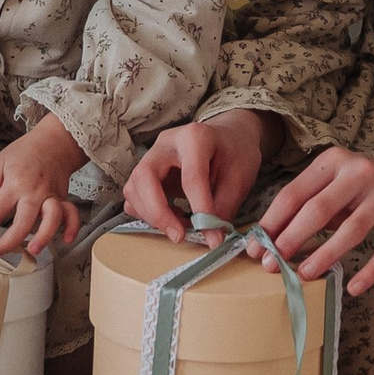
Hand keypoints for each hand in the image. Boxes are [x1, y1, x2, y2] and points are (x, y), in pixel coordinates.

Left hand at [0, 117, 85, 260]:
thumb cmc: (25, 152)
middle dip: (9, 241)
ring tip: (34, 250)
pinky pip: (72, 215)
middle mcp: (35, 191)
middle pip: (24, 221)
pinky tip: (66, 240)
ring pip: (51, 220)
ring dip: (44, 237)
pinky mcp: (63, 199)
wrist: (54, 140)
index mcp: (15, 182)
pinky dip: (72, 228)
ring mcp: (51, 196)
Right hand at [127, 110, 271, 241]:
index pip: (191, 176)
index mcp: (195, 137)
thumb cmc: (235, 154)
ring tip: (180, 228)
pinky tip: (171, 218)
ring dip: (151, 215)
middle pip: (144, 175)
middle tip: (178, 236)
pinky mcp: (146, 171)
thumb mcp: (239, 178)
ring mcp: (152, 155)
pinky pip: (134, 196)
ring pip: (133, 187)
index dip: (200, 208)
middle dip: (157, 211)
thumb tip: (210, 237)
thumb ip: (223, 206)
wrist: (229, 137)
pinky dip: (147, 213)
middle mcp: (167, 143)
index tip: (211, 235)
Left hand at [258, 146, 373, 300]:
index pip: (295, 193)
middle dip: (291, 239)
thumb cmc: (364, 186)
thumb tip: (269, 238)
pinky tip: (353, 288)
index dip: (273, 222)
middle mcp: (359, 174)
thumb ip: (308, 204)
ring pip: (351, 230)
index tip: (255, 247)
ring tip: (305, 275)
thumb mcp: (334, 183)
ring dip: (325, 255)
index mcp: (334, 162)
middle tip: (272, 265)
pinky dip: (369, 272)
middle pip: (319, 210)